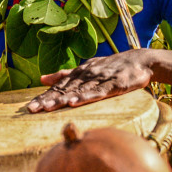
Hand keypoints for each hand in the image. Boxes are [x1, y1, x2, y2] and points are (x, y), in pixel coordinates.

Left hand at [27, 50, 153, 112]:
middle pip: (64, 90)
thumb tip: (42, 79)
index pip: (58, 87)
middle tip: (32, 110)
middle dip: (47, 100)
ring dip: (61, 99)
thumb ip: (65, 74)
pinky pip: (97, 93)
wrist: (141, 61)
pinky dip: (84, 97)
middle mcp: (86, 74)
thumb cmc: (113, 66)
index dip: (44, 96)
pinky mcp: (113, 85)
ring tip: (47, 108)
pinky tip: (73, 103)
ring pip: (77, 91)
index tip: (29, 107)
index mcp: (79, 72)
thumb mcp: (88, 68)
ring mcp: (100, 79)